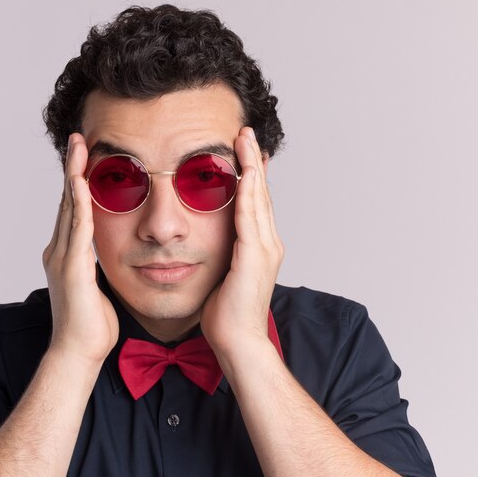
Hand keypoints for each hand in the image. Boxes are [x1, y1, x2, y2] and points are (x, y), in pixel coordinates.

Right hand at [42, 133, 118, 362]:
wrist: (78, 353)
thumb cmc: (91, 326)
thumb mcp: (96, 287)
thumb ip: (95, 267)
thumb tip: (103, 256)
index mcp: (66, 255)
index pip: (73, 209)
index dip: (77, 181)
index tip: (85, 156)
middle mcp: (59, 251)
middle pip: (66, 200)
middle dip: (72, 168)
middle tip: (78, 139)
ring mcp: (62, 258)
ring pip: (68, 207)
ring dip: (73, 175)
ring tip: (78, 147)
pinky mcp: (71, 268)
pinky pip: (76, 229)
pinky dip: (78, 203)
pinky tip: (80, 181)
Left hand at [200, 127, 283, 356]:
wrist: (238, 342)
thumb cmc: (227, 315)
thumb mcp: (223, 276)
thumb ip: (223, 254)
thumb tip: (210, 243)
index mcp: (259, 247)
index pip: (255, 202)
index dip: (250, 175)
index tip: (243, 152)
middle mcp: (268, 244)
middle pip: (260, 193)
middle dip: (253, 161)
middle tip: (246, 134)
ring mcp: (265, 249)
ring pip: (258, 198)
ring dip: (251, 166)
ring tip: (244, 140)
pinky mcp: (255, 257)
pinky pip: (250, 217)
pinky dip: (248, 192)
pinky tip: (244, 171)